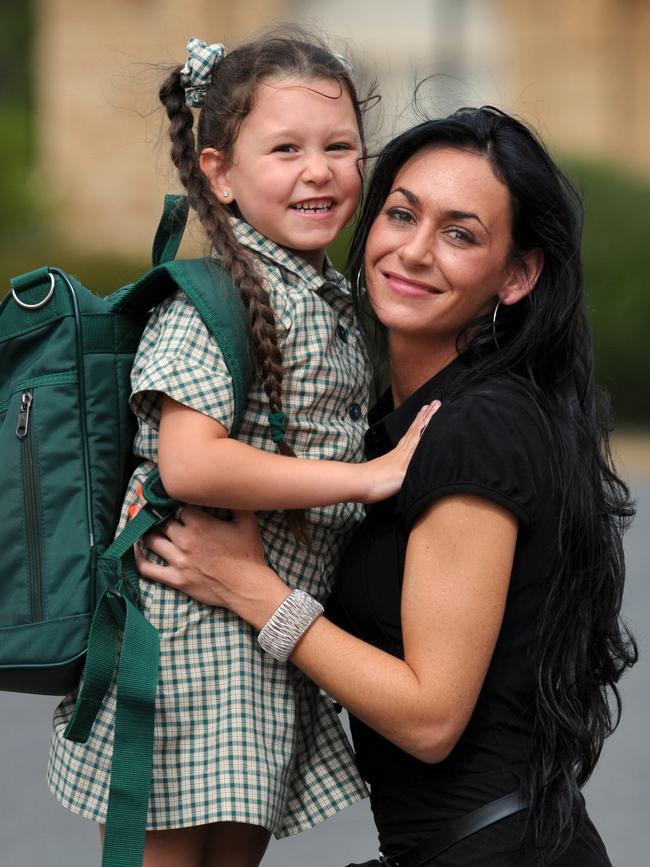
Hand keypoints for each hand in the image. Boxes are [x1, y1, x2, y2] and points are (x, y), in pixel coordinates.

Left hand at [134, 506, 289, 628]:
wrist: (248, 587)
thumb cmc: (249, 554)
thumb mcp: (247, 522)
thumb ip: (236, 502)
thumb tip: (229, 487)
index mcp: (200, 524)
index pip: (179, 506)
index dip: (180, 502)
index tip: (180, 501)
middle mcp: (185, 541)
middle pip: (163, 521)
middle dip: (162, 515)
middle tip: (160, 511)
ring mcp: (178, 561)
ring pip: (152, 540)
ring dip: (148, 531)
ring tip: (148, 525)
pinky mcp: (176, 579)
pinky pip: (148, 569)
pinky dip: (138, 558)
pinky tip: (136, 548)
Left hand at [360, 400, 440, 503]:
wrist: (359, 483)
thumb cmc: (380, 482)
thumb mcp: (403, 476)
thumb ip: (416, 467)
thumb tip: (429, 458)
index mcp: (406, 452)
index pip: (420, 431)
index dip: (429, 418)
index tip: (436, 405)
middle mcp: (402, 450)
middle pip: (415, 429)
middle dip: (425, 416)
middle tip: (433, 403)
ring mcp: (395, 454)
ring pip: (410, 434)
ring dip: (418, 422)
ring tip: (423, 412)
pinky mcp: (389, 460)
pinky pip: (404, 442)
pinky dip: (410, 435)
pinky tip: (410, 438)